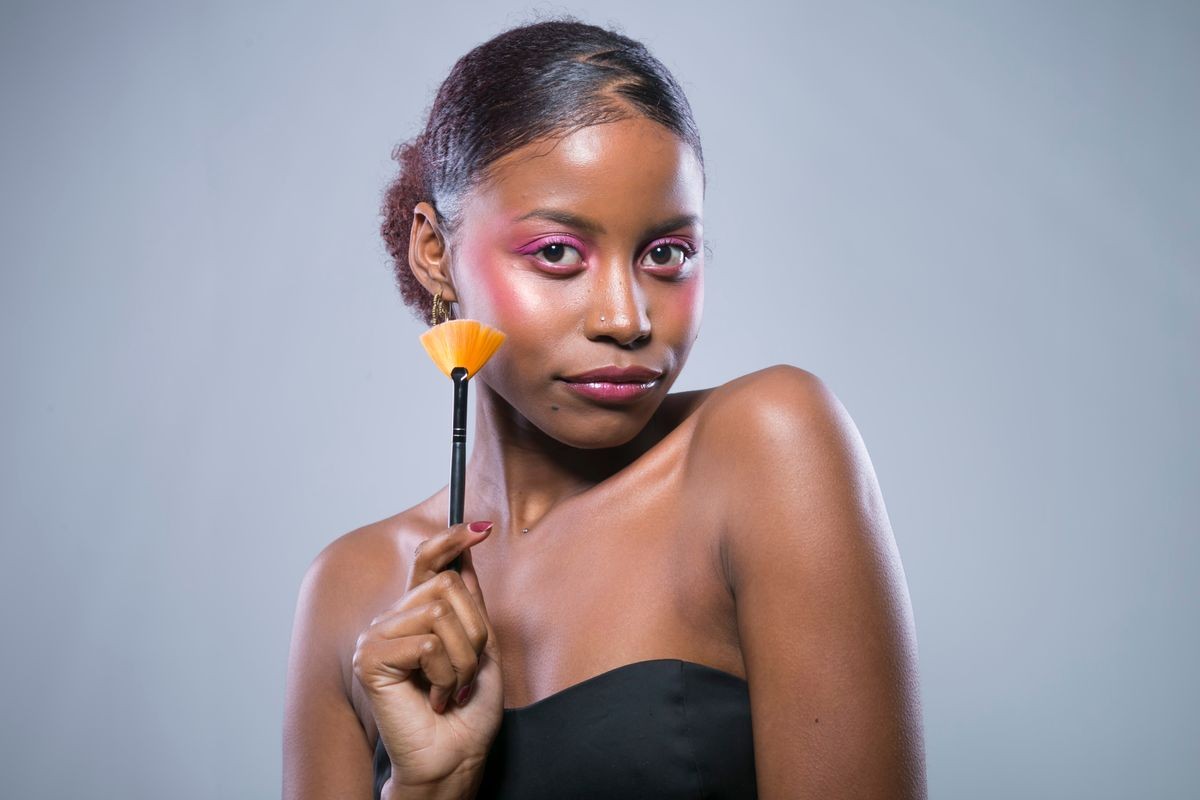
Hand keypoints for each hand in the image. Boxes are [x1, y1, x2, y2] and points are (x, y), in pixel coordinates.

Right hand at [353, 521, 503, 791]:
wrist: (455, 757)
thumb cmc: (467, 711)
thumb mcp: (481, 648)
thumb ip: (470, 605)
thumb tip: (464, 559)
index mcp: (417, 615)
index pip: (427, 562)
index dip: (451, 540)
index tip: (481, 527)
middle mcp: (392, 620)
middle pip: (447, 584)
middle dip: (474, 631)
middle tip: (468, 671)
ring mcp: (377, 637)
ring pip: (440, 611)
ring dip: (463, 658)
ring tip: (452, 688)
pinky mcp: (370, 659)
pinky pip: (427, 643)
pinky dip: (446, 674)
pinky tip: (437, 697)